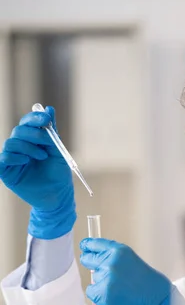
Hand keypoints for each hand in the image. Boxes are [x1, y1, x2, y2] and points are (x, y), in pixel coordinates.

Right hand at [0, 107, 75, 238]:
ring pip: (11, 143)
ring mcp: (12, 160)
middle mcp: (20, 148)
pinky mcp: (6, 172)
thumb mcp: (58, 151)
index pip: (27, 123)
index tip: (46, 118)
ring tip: (42, 157)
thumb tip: (49, 109)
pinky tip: (26, 161)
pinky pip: (4, 159)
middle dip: (33, 133)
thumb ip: (52, 132)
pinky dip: (15, 156)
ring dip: (28, 147)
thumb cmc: (58, 174)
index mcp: (31, 141)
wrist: (58, 196)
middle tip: (47, 142)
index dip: (35, 118)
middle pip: (18, 131)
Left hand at [80, 238, 184, 304]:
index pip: (95, 244)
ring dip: (101, 283)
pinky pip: (91, 292)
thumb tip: (97, 259)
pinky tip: (114, 297)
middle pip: (87, 259)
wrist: (159, 304)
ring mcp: (105, 279)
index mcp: (119, 251)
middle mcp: (110, 263)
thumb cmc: (151, 284)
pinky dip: (99, 295)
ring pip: (93, 278)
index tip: (84, 247)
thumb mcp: (133, 262)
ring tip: (120, 289)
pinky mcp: (101, 295)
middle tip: (102, 272)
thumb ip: (115, 259)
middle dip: (91, 264)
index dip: (88, 246)